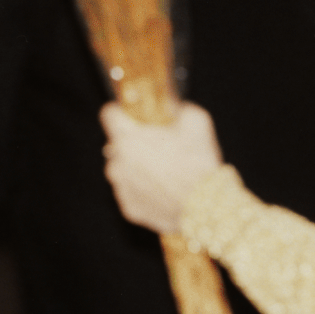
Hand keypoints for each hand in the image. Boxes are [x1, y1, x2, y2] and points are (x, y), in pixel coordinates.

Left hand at [101, 101, 224, 235]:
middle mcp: (118, 162)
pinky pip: (133, 193)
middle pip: (118, 144)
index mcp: (129, 137)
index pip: (109, 113)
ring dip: (138, 167)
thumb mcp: (196, 122)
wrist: (206, 207)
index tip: (134, 115)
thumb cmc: (199, 163)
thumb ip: (177, 108)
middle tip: (161, 146)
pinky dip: (144, 190)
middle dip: (135, 143)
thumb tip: (171, 105)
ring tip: (166, 172)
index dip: (123, 111)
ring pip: (124, 170)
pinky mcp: (129, 208)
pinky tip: (165, 190)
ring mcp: (122, 188)